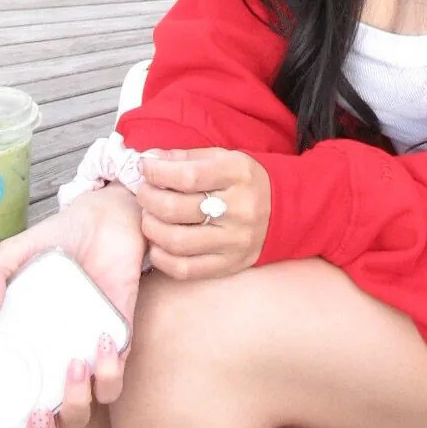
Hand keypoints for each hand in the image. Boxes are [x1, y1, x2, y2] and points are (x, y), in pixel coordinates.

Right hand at [0, 183, 145, 427]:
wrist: (105, 219)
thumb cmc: (57, 241)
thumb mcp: (15, 252)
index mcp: (22, 351)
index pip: (8, 406)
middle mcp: (51, 363)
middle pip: (48, 424)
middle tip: (35, 413)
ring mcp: (84, 356)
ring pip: (84, 410)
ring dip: (77, 400)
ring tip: (73, 365)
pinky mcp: (117, 342)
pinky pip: (115, 376)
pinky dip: (110, 370)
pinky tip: (101, 341)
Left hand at [136, 146, 271, 279]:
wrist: (283, 210)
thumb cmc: (245, 181)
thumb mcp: (224, 158)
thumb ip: (187, 158)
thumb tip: (150, 160)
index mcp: (237, 174)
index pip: (188, 176)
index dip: (158, 173)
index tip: (145, 168)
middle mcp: (238, 209)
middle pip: (177, 209)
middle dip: (149, 200)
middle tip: (143, 193)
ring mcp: (234, 241)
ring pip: (178, 241)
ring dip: (151, 229)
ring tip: (148, 217)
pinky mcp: (229, 265)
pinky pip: (186, 269)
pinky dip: (162, 258)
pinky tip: (158, 244)